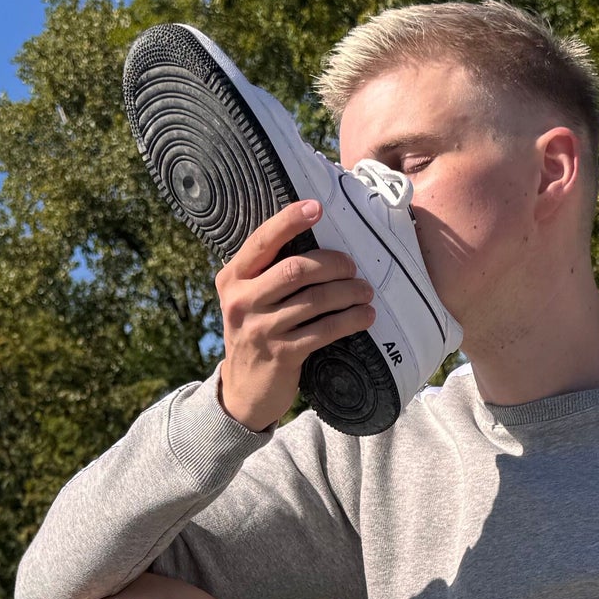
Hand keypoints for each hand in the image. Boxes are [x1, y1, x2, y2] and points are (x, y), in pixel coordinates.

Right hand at [215, 202, 374, 431]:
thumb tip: (318, 240)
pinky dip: (350, 320)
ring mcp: (260, 329)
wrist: (244, 391)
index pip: (262, 241)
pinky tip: (365, 317)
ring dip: (348, 293)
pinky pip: (324, 330)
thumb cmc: (256, 333)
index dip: (289, 221)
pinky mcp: (281, 354)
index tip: (317, 207)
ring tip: (365, 292)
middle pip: (296, 269)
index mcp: (233, 278)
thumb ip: (269, 273)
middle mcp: (242, 301)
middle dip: (333, 265)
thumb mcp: (249, 300)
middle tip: (354, 268)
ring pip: (315, 300)